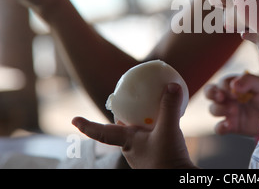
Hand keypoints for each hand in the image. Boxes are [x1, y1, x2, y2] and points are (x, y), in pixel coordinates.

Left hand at [72, 83, 194, 168]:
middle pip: (122, 130)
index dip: (88, 126)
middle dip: (122, 118)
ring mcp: (145, 153)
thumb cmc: (167, 161)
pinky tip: (168, 121)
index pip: (102, 132)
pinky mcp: (158, 155)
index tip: (73, 120)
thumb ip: (169, 107)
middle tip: (125, 103)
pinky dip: (157, 126)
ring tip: (152, 107)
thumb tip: (171, 85)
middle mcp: (133, 148)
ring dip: (141, 122)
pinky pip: (153, 136)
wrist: (179, 178)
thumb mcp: (168, 130)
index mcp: (127, 142)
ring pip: (138, 133)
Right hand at [204, 72, 258, 136]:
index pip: (221, 83)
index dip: (225, 87)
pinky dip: (221, 127)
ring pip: (213, 109)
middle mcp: (228, 98)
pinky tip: (229, 125)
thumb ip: (248, 80)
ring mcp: (228, 112)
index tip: (235, 92)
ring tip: (233, 110)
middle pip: (209, 93)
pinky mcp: (232, 126)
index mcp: (233, 86)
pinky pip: (219, 128)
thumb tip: (233, 85)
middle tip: (221, 97)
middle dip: (211, 93)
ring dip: (219, 109)